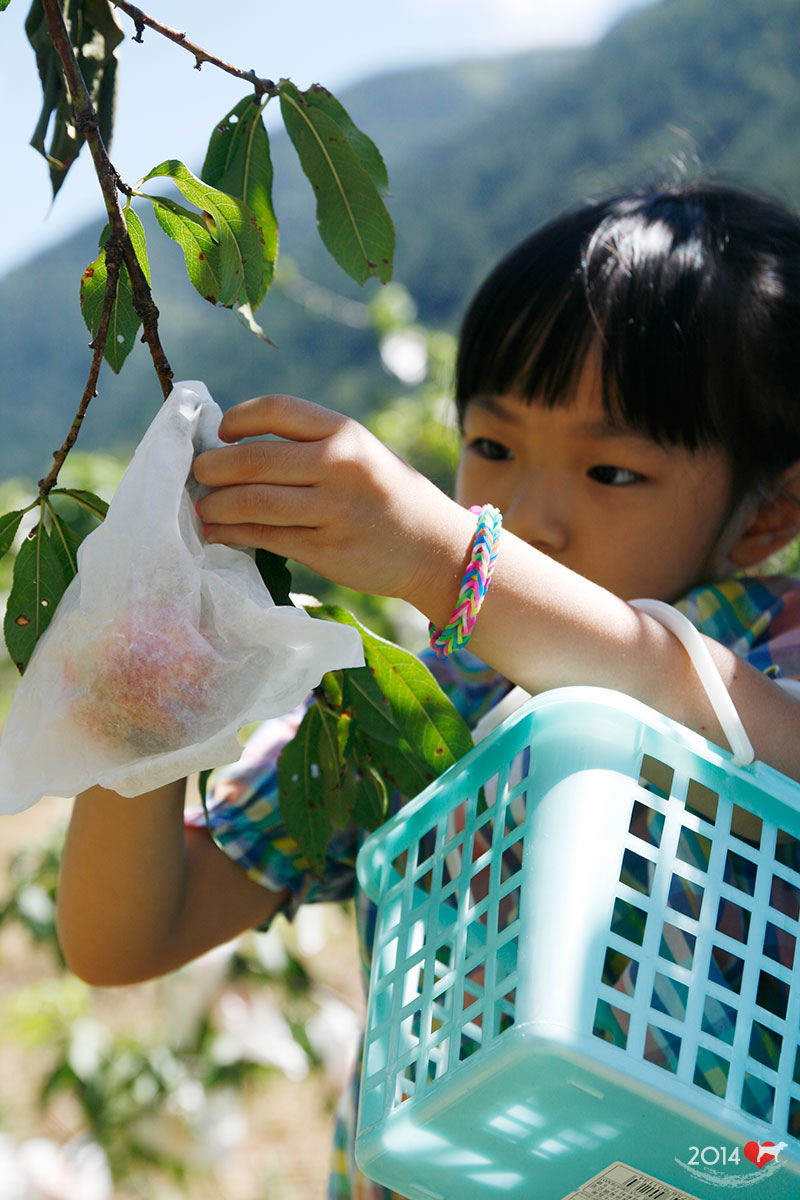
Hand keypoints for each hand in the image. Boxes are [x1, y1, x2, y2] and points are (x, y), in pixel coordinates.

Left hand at [193, 394, 472, 609]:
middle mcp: (339, 466)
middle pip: (253, 459)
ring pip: (252, 502)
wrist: (436, 549)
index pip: (276, 410)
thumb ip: (311, 447)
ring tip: (202, 508)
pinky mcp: (325, 549)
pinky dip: (232, 534)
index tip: (220, 433)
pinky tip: (218, 533)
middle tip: (198, 474)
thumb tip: (234, 448)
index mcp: (346, 432)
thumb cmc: (388, 496)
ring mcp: (332, 510)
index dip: (237, 418)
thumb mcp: (361, 455)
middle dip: (213, 467)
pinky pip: (266, 537)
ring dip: (215, 506)